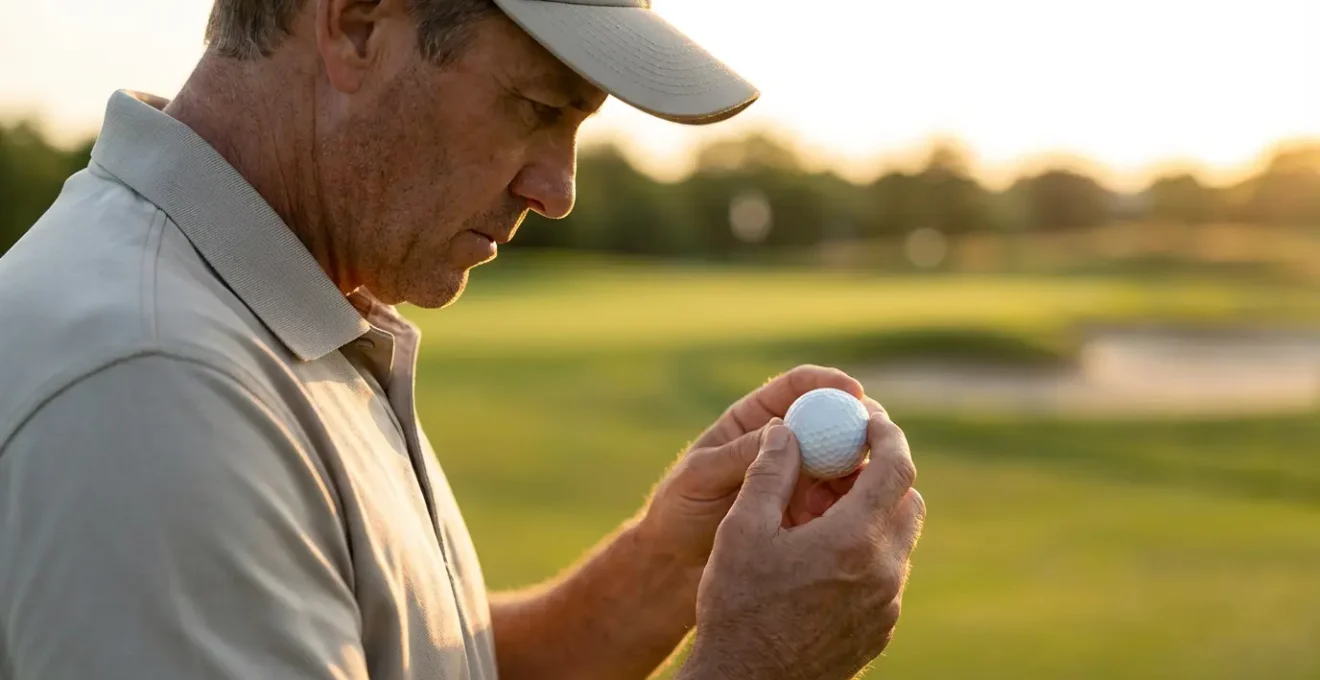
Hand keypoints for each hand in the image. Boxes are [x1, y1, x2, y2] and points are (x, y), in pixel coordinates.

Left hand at [637, 365, 865, 572]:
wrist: (678, 566)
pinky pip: (841, 500)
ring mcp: (800, 481)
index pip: (797, 388)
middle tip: (878, 431)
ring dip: (860, 463)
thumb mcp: (700, 478)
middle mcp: (783, 446)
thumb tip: (779, 431)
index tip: (852, 391)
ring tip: (869, 475)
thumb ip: (737, 455)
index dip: (827, 383)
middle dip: (857, 421)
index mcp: (752, 422)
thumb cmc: (678, 512)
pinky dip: (854, 500)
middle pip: (831, 421)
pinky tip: (858, 511)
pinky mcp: (810, 514)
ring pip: (843, 461)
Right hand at [679, 411, 925, 679]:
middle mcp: (884, 572)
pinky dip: (866, 552)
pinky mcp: (880, 630)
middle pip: (907, 502)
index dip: (886, 434)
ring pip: (897, 540)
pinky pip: (886, 575)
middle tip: (846, 460)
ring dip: (872, 515)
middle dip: (883, 473)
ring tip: (823, 511)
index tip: (868, 417)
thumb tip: (787, 430)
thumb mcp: (742, 530)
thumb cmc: (738, 607)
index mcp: (854, 540)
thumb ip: (769, 472)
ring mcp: (887, 606)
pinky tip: (822, 556)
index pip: (896, 467)